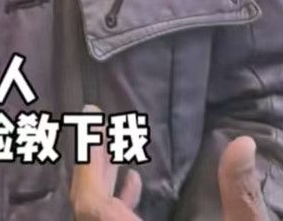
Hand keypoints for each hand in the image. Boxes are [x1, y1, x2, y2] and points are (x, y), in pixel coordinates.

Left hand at [68, 105, 269, 220]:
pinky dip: (116, 208)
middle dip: (92, 165)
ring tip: (111, 144)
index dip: (87, 160)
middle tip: (95, 121)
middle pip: (88, 212)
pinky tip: (134, 184)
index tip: (92, 118)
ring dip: (104, 184)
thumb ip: (241, 197)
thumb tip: (243, 144)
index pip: (92, 207)